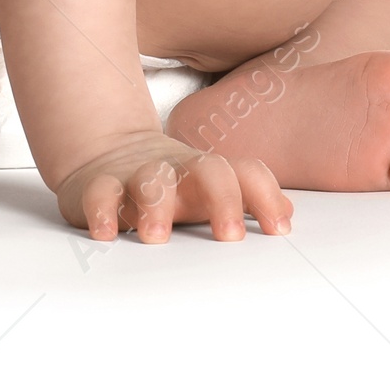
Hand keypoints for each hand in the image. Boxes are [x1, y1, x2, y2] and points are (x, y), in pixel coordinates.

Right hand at [55, 131, 293, 242]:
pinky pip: (100, 193)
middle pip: (208, 170)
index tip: (279, 230)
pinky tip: (107, 233)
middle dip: (223, 199)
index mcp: (207, 173)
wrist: (107, 154)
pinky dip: (102, 210)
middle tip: (230, 237)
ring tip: (156, 237)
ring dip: (156, 205)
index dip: (265, 195)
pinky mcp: (99, 186)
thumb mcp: (207, 188)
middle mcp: (178, 170)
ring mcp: (138, 175)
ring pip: (151, 179)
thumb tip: (289, 214)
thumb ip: (246, 197)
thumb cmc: (170, 183)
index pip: (244, 172)